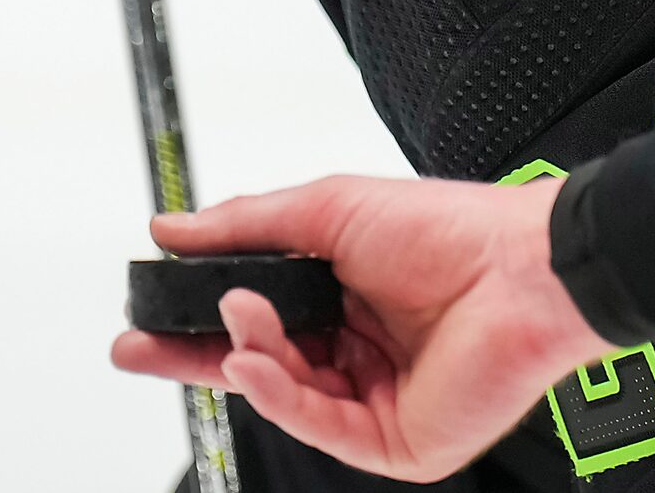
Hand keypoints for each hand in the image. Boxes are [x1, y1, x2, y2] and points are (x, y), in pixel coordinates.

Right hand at [110, 176, 615, 484]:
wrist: (521, 268)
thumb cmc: (447, 229)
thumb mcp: (326, 212)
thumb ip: (244, 226)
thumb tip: (172, 229)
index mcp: (343, 300)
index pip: (255, 319)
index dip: (198, 317)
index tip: (147, 308)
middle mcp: (357, 354)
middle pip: (257, 367)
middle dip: (192, 357)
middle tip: (134, 345)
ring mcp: (376, 402)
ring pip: (285, 394)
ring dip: (250, 355)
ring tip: (237, 315)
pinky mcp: (397, 443)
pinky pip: (321, 426)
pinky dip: (281, 395)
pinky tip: (257, 363)